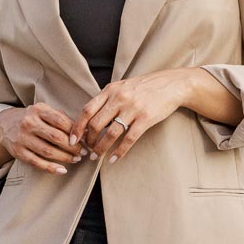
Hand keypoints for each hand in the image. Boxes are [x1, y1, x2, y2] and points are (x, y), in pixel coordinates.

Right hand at [0, 104, 83, 174]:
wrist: (4, 124)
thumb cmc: (31, 118)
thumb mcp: (43, 112)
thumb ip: (61, 118)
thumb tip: (82, 131)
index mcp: (38, 110)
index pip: (61, 121)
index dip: (75, 131)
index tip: (85, 139)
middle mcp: (29, 123)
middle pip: (56, 137)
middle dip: (73, 146)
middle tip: (83, 152)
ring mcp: (22, 138)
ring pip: (48, 151)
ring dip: (65, 157)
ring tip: (76, 159)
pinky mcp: (18, 152)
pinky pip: (37, 162)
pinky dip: (51, 168)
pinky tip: (62, 170)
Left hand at [69, 68, 212, 164]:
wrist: (171, 84)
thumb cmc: (144, 87)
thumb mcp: (122, 86)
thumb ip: (107, 99)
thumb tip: (89, 117)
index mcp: (110, 90)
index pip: (87, 110)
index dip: (77, 126)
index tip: (72, 139)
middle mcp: (119, 98)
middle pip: (95, 124)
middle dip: (88, 140)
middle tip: (86, 150)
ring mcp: (132, 109)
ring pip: (110, 134)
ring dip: (100, 148)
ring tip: (96, 156)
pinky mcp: (145, 119)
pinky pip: (128, 139)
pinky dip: (119, 152)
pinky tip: (114, 159)